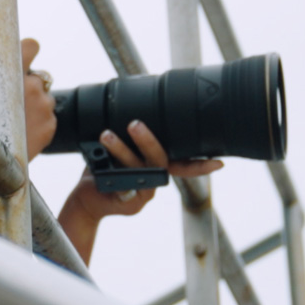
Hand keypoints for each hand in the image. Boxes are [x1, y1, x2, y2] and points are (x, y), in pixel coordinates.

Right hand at [0, 37, 56, 155]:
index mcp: (15, 75)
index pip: (31, 46)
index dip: (26, 49)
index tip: (22, 55)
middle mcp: (35, 88)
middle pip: (38, 76)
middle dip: (27, 84)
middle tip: (9, 99)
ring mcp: (45, 108)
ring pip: (44, 97)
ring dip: (34, 102)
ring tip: (14, 118)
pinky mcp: (51, 127)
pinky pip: (48, 116)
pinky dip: (39, 120)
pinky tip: (21, 129)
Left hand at [66, 121, 222, 220]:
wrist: (87, 198)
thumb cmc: (105, 168)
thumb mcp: (119, 147)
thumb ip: (130, 133)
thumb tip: (134, 101)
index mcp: (157, 166)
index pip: (184, 163)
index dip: (201, 164)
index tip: (218, 162)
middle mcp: (154, 179)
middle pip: (160, 161)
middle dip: (148, 141)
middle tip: (135, 123)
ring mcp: (142, 193)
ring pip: (137, 170)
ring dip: (121, 150)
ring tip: (106, 135)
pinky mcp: (127, 202)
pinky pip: (121, 186)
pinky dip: (108, 175)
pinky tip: (98, 167)